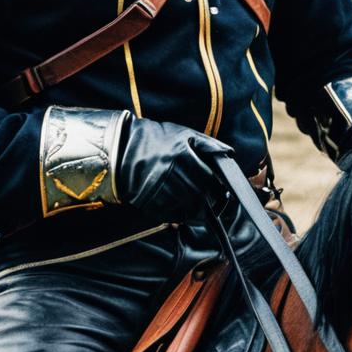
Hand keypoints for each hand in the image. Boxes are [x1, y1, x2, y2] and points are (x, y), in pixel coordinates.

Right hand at [117, 118, 231, 222]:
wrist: (121, 149)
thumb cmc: (156, 139)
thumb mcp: (182, 134)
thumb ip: (207, 144)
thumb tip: (229, 153)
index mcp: (182, 155)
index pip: (211, 179)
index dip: (221, 189)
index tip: (225, 193)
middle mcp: (172, 173)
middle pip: (202, 197)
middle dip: (212, 202)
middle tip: (217, 204)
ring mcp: (160, 189)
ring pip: (189, 209)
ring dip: (199, 212)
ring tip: (201, 208)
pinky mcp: (150, 202)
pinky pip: (173, 215)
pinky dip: (182, 217)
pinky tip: (184, 211)